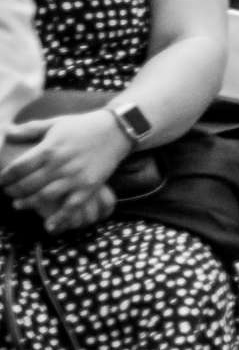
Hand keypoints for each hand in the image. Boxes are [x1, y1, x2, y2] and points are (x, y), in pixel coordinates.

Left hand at [0, 111, 129, 231]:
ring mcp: (75, 177)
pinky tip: (49, 226)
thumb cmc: (82, 126)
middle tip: (8, 193)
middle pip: (28, 185)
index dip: (5, 177)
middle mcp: (60, 164)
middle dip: (14, 192)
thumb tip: (7, 132)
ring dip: (29, 204)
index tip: (1, 181)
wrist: (116, 130)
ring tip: (19, 205)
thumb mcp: (55, 123)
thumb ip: (30, 129)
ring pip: (45, 197)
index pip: (19, 167)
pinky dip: (59, 218)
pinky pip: (71, 206)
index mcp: (49, 149)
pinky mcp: (89, 186)